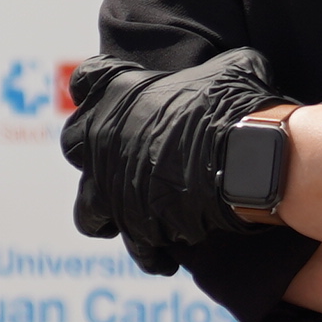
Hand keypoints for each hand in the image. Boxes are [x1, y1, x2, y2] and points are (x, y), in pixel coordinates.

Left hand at [63, 48, 286, 268]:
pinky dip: (151, 252)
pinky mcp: (134, 225)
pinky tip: (169, 255)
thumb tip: (235, 69)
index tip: (109, 98)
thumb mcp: (232, 67)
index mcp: (120, 91)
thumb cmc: (238, 107)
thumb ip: (213, 69)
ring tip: (133, 219)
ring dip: (106, 215)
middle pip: (74, 144)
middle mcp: (103, 138)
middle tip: (120, 160)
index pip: (87, 79)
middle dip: (92, 154)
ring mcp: (113, 186)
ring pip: (87, 209)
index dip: (96, 88)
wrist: (247, 160)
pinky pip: (135, 246)